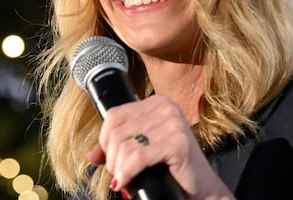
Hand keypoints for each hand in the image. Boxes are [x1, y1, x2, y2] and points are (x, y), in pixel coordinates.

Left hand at [86, 95, 234, 199]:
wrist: (202, 190)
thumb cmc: (171, 170)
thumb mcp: (142, 152)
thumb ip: (116, 149)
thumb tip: (90, 155)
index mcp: (156, 103)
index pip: (114, 115)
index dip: (105, 141)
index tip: (111, 160)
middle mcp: (166, 107)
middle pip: (116, 131)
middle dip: (111, 159)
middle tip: (120, 175)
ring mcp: (173, 122)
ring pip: (124, 146)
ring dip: (119, 169)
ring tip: (126, 181)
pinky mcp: (177, 142)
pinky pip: (138, 158)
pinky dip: (127, 173)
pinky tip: (127, 183)